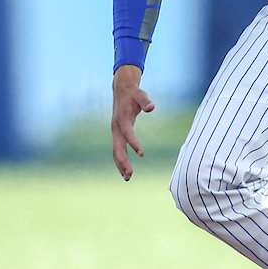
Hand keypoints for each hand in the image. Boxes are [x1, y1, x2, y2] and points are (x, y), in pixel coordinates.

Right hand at [111, 64, 154, 179]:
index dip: (134, 143)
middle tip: (130, 174)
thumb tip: (152, 107)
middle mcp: (116, 128)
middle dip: (123, 161)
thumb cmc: (134, 94)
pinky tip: (126, 171)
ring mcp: (115, 132)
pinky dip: (120, 161)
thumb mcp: (140, 94)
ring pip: (116, 151)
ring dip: (120, 165)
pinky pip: (117, 150)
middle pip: (117, 147)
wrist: (122, 91)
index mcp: (122, 119)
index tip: (142, 154)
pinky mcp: (117, 135)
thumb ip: (146, 101)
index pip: (127, 133)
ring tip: (128, 178)